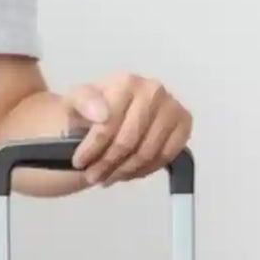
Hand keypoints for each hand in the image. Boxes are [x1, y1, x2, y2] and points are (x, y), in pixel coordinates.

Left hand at [67, 76, 192, 186]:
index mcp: (127, 82)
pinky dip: (146, 169)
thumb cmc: (92, 110)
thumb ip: (83, 102)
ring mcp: (171, 107)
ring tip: (108, 177)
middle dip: (107, 164)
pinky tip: (130, 171)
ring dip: (124, 171)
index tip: (79, 162)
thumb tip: (102, 113)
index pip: (109, 124)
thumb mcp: (75, 102)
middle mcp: (153, 90)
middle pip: (128, 142)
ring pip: (147, 153)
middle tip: (93, 176)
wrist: (110, 112)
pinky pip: (166, 156)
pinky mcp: (183, 123)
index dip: (92, 148)